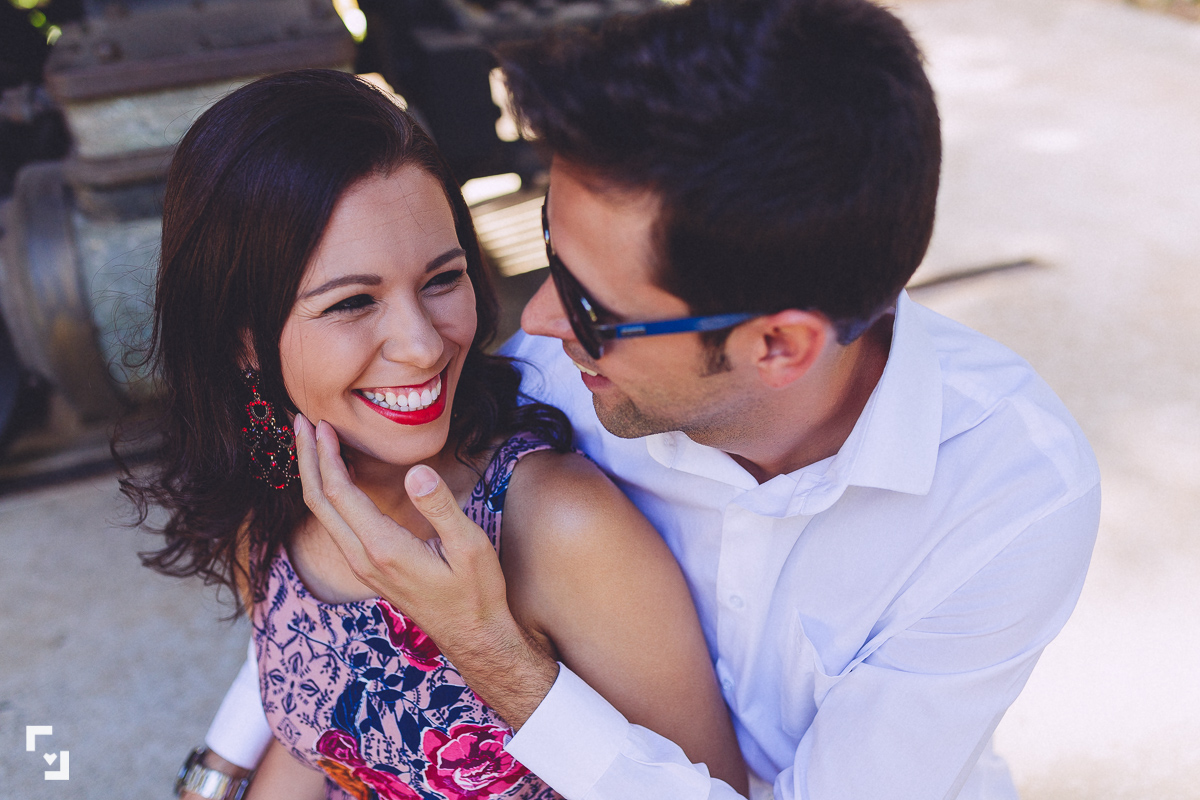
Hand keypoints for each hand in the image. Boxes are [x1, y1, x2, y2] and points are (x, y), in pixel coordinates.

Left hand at [293, 415, 556, 726]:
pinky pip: (337, 526)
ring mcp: (363, 567)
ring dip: (315, 476)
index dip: (326, 456)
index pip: (339, 494)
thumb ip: (441, 508)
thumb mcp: (470, 547)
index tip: (322, 424)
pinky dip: (329, 495)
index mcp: (383, 549)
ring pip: (324, 516)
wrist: (473, 638)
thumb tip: (416, 472)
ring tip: (313, 444)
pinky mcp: (369, 570)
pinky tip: (338, 479)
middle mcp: (363, 559)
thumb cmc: (477, 592)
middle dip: (307, 459)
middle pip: (318, 503)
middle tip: (301, 422)